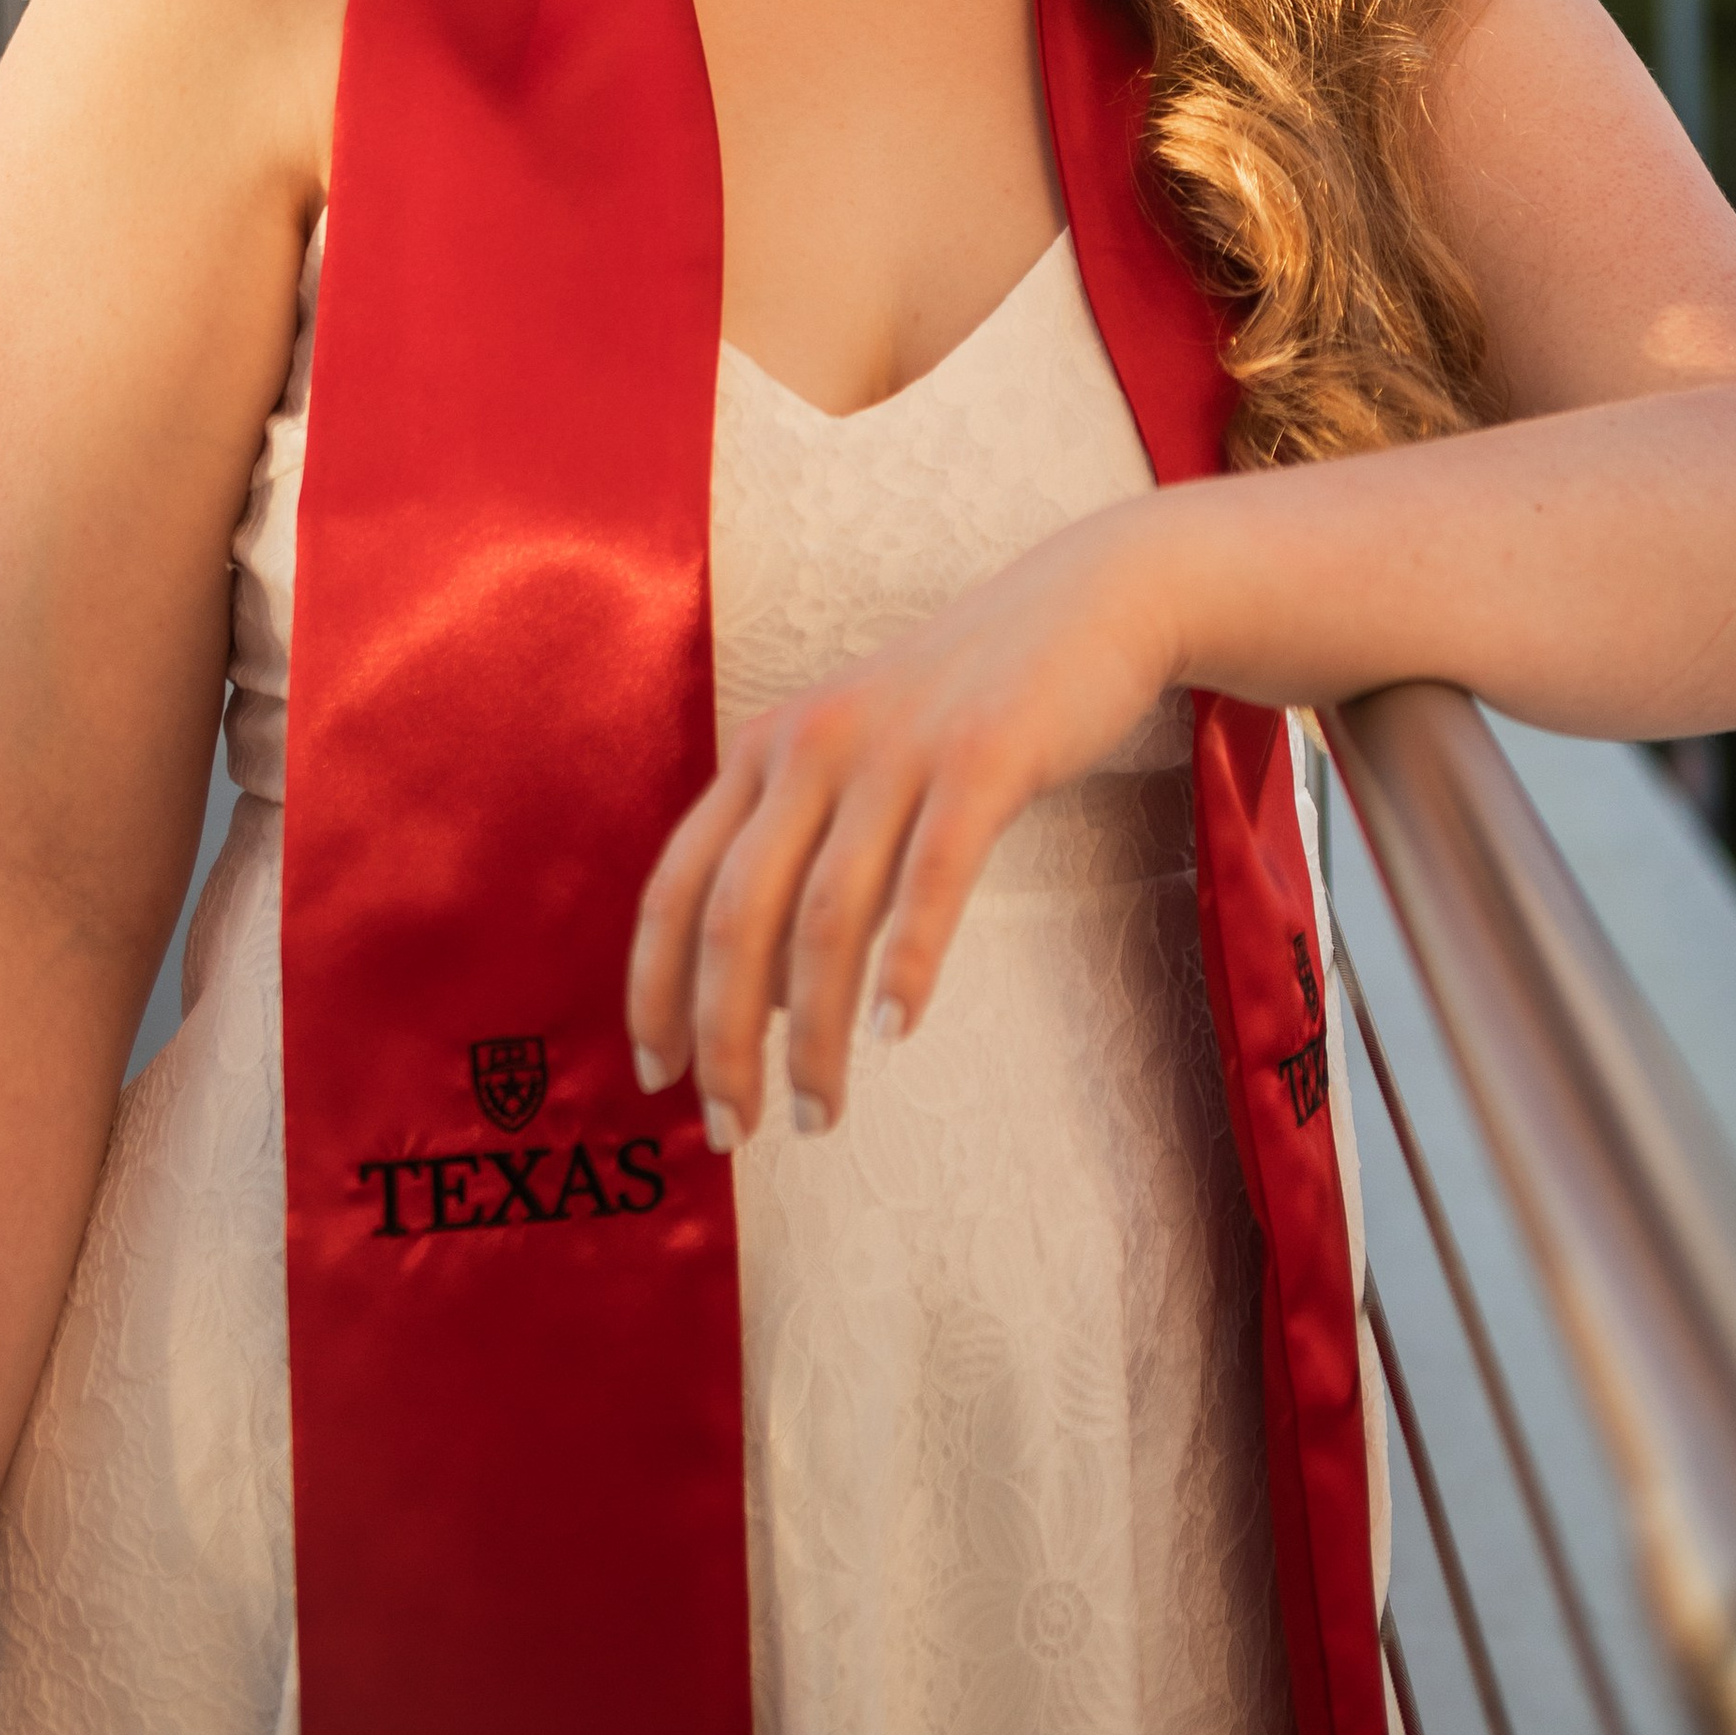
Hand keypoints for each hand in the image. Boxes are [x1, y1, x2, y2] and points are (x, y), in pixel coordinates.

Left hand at [626, 494, 1199, 1142]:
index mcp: (764, 749)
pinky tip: (896, 1035)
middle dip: (722, 1040)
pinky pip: (931, 877)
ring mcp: (896, 748)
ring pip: (825, 916)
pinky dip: (906, 964)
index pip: (675, 886)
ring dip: (813, 1036)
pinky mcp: (983, 755)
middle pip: (733, 916)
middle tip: (733, 1131)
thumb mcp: (859, 765)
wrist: (1082, 603)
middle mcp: (810, 744)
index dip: (652, 990)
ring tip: (819, 1114)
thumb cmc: (966, 706)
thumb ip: (804, 860)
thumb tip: (769, 1003)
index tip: (657, 1078)